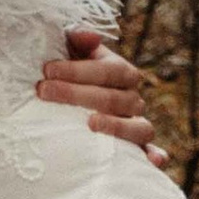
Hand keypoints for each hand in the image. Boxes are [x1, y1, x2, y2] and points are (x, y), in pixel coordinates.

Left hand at [36, 30, 167, 165]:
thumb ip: (77, 39)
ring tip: (90, 124)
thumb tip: (89, 36)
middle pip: (114, 98)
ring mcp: (136, 124)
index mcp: (122, 72)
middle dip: (77, 94)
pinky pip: (149, 153)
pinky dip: (154, 156)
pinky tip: (151, 162)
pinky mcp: (136, 149)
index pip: (108, 70)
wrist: (70, 103)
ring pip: (138, 126)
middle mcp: (133, 98)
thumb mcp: (71, 53)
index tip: (47, 70)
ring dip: (115, 126)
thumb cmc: (68, 76)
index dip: (78, 69)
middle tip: (44, 91)